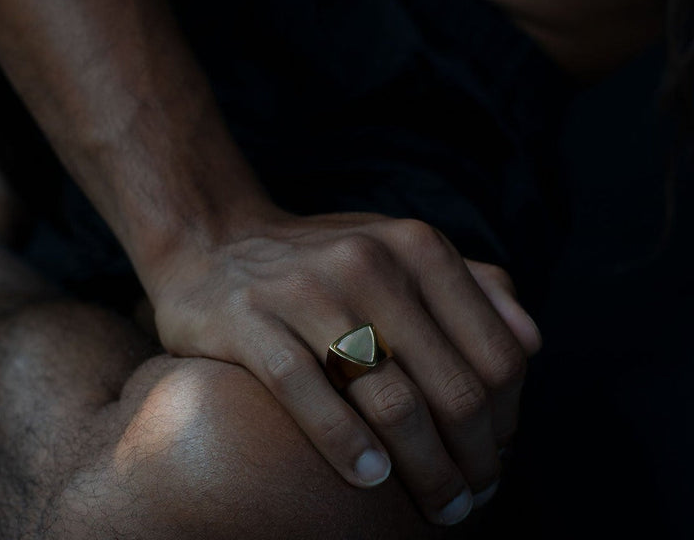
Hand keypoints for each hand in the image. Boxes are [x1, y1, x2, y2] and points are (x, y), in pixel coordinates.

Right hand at [147, 210, 541, 525]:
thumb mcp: (400, 251)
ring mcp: (307, 290)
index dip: (508, 419)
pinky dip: (346, 447)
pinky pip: (309, 395)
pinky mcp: (250, 320)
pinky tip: (368, 478)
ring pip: (391, 403)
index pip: (496, 352)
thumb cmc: (323, 261)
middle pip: (453, 388)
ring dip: (425, 472)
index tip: (496, 454)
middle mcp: (369, 262)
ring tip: (435, 505)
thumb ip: (473, 284)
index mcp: (416, 247)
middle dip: (474, 461)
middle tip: (470, 499)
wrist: (215, 243)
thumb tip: (533, 342)